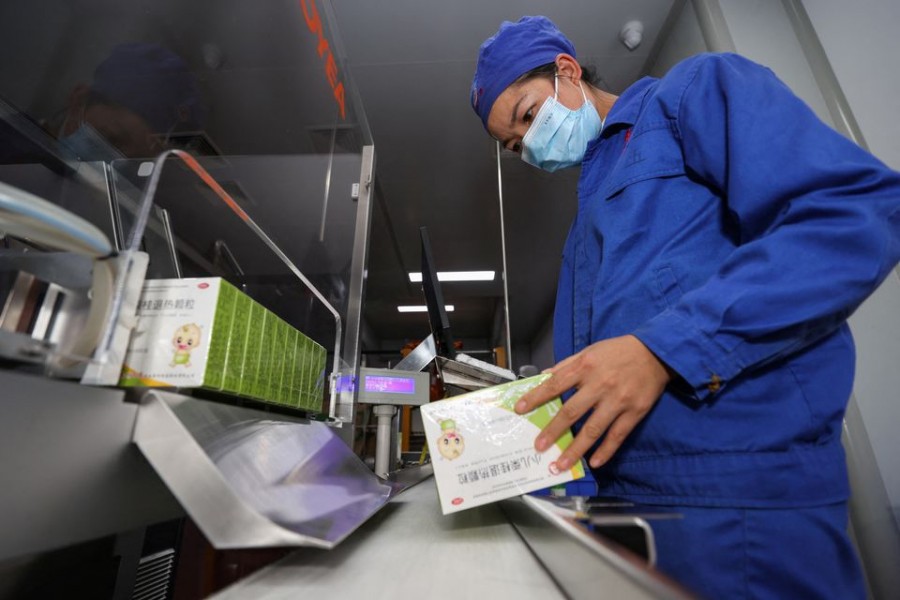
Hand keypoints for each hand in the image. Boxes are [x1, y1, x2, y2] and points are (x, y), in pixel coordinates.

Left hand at [515, 335, 670, 469]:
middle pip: (571, 412)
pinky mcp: (635, 412)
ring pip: (593, 429)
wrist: (656, 352)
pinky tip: (594, 462)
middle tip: (539, 447)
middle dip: (553, 431)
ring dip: (576, 449)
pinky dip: (605, 451)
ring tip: (561, 464)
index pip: (555, 384)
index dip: (536, 397)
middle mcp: (600, 385)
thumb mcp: (590, 351)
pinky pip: (617, 435)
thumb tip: (543, 377)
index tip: (520, 409)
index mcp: (585, 367)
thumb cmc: (618, 351)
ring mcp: (618, 401)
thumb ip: (566, 365)